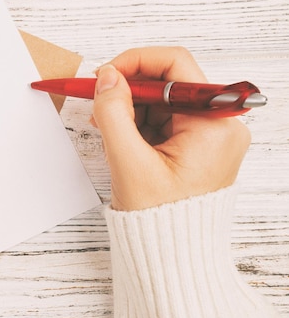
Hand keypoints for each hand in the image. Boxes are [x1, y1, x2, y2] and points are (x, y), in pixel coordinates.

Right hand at [91, 47, 250, 210]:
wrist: (172, 255)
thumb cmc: (160, 221)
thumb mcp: (128, 161)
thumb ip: (113, 112)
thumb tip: (107, 77)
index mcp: (214, 126)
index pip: (176, 66)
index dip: (135, 62)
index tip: (106, 73)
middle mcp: (219, 125)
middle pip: (168, 82)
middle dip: (129, 88)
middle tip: (98, 97)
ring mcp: (210, 136)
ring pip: (163, 100)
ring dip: (131, 106)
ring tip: (105, 124)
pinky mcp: (197, 146)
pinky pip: (164, 118)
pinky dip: (138, 121)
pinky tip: (120, 135)